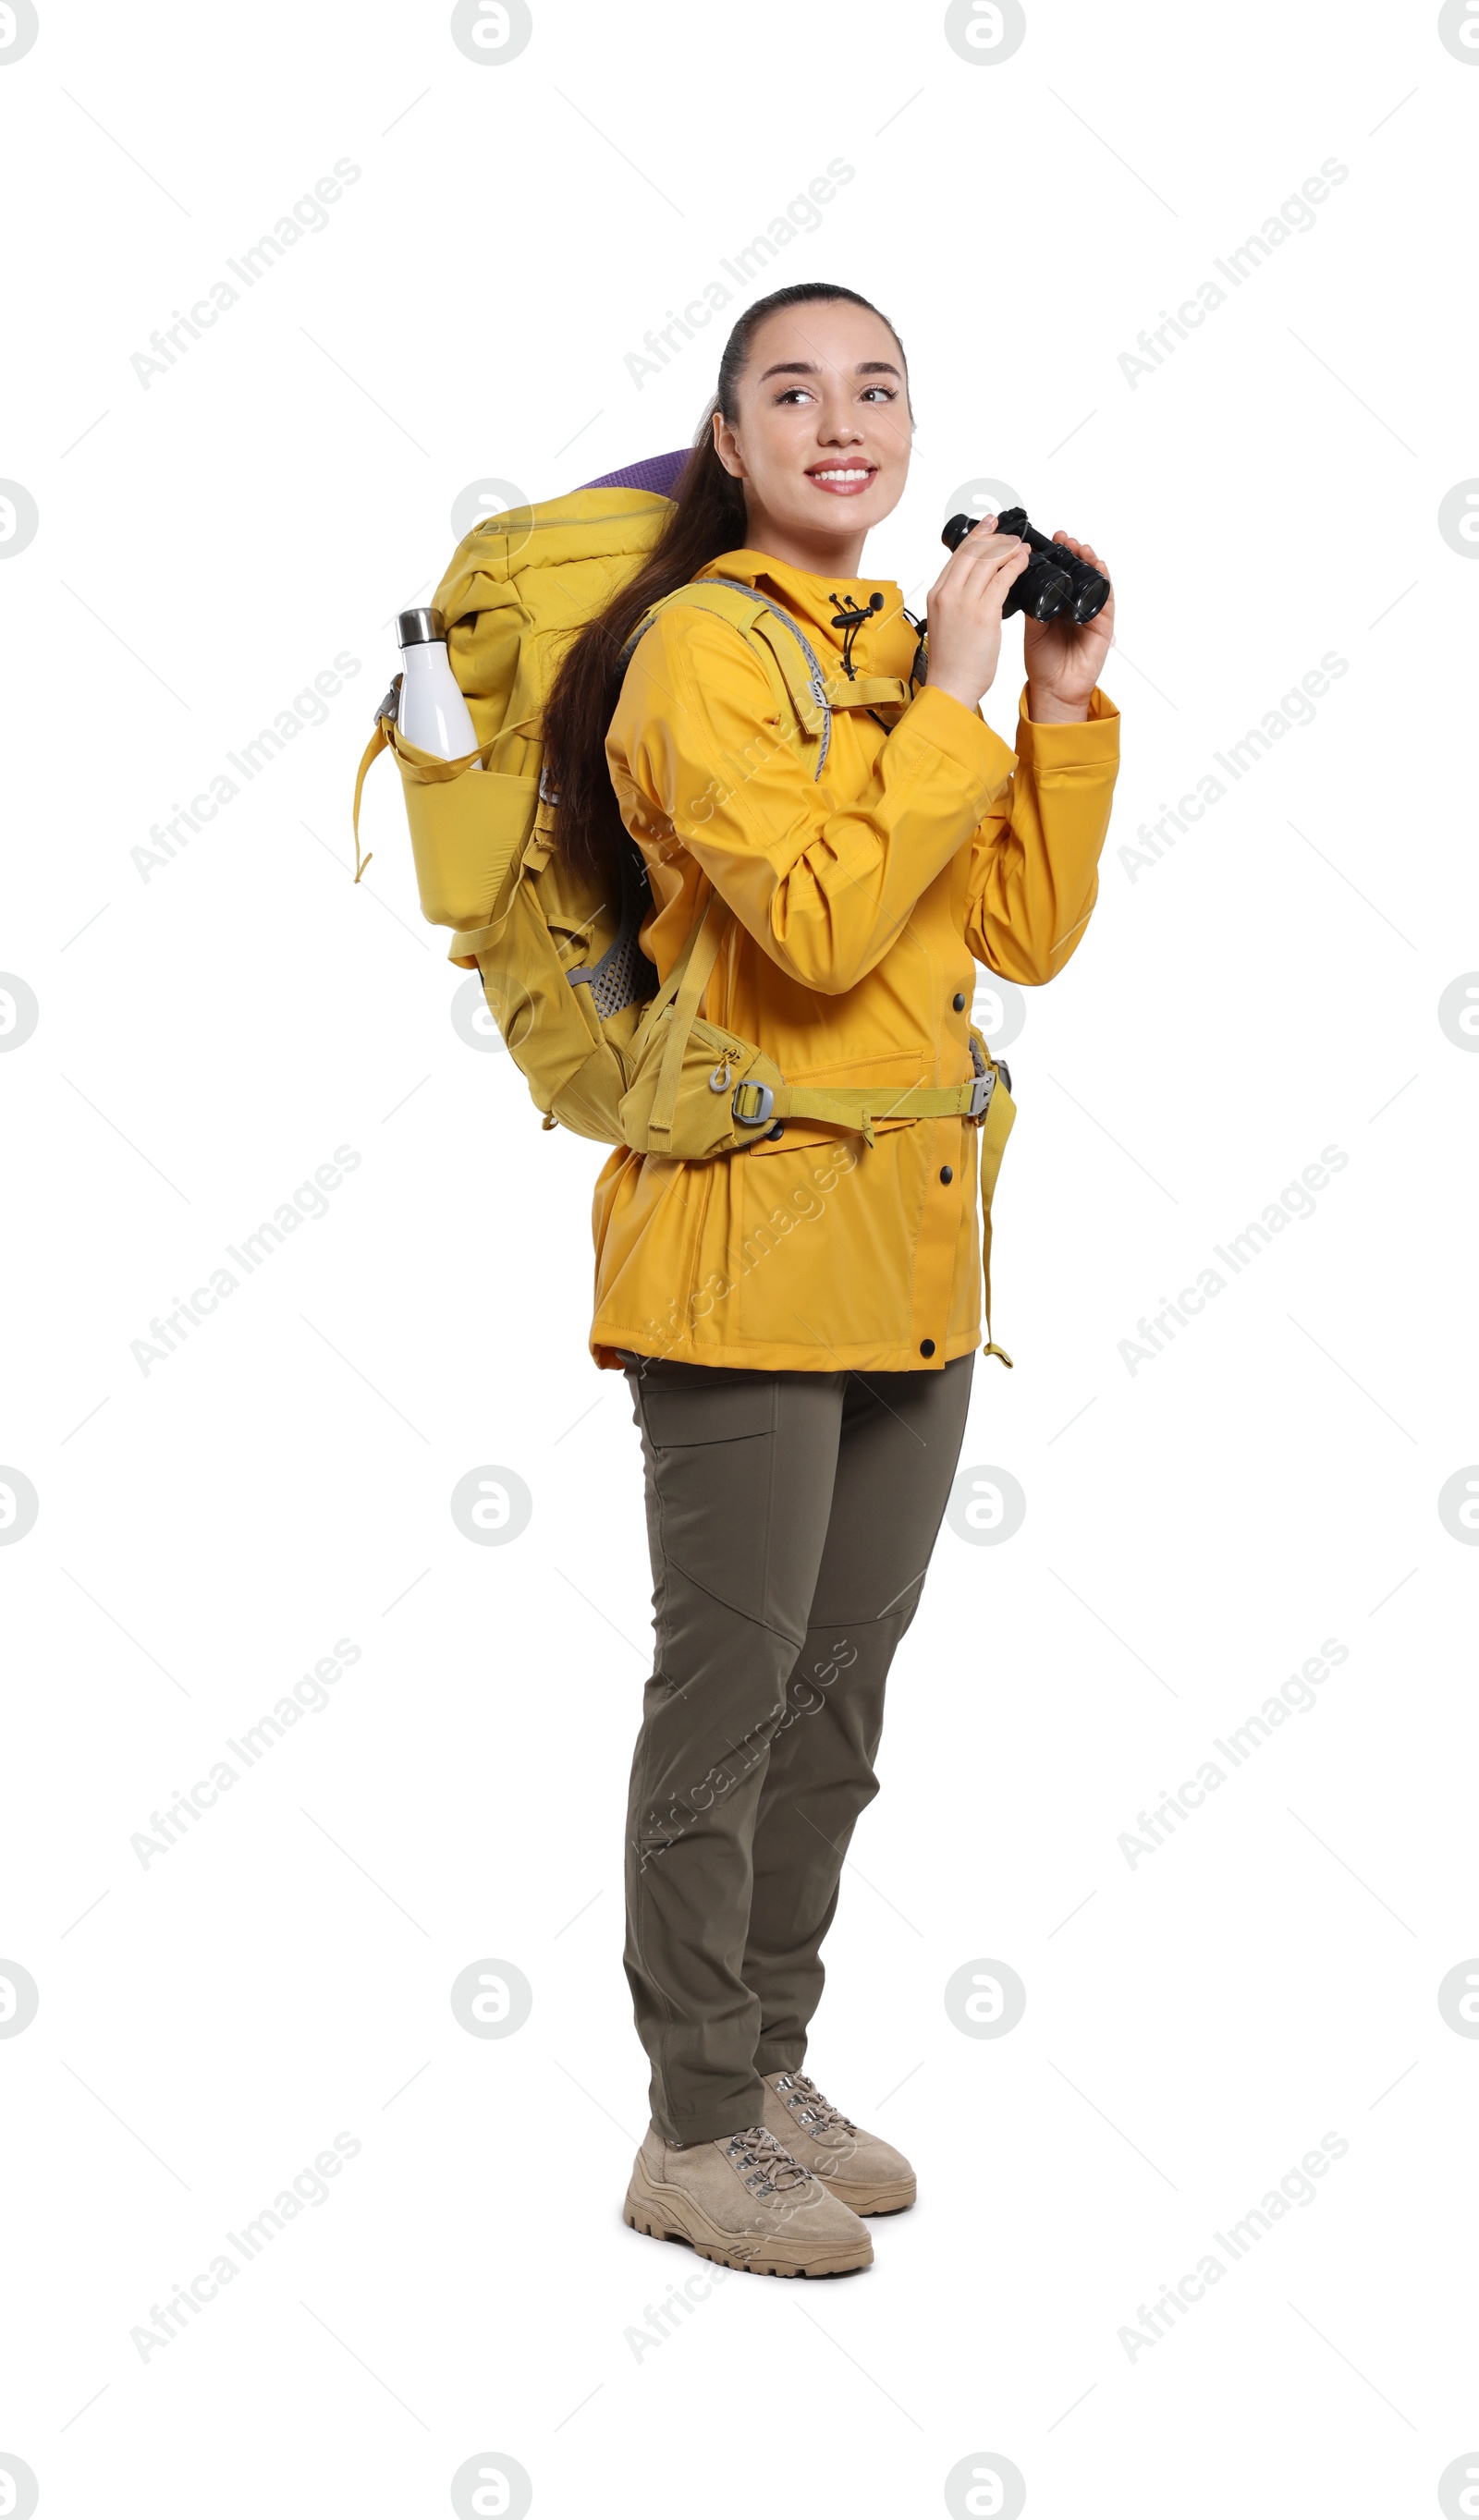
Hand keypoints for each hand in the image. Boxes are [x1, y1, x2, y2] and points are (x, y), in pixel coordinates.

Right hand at [923, 516, 1031, 711]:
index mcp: (937, 595)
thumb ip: (957, 603)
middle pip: (971, 552)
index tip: (987, 527)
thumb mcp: (947, 623)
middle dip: (992, 536)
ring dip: (1007, 549)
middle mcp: (948, 594)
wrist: (950, 685)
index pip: (956, 557)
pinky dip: (1015, 565)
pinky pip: (1002, 579)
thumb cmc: (950, 661)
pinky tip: (1024, 561)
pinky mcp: (983, 613)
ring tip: (1020, 546)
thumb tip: (974, 590)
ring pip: (988, 561)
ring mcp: (965, 602)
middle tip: (1006, 531)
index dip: (975, 538)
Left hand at [1022, 531, 1113, 722]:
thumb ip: (1032, 605)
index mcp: (1058, 604)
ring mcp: (1091, 614)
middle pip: (1079, 571)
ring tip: (1081, 548)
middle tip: (1065, 539)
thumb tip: (1022, 578)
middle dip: (1073, 552)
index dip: (1056, 556)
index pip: (1060, 573)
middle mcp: (1075, 606)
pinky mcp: (1104, 625)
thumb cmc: (1043, 662)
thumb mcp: (1032, 627)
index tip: (1048, 541)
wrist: (1053, 690)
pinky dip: (1104, 581)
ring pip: (1095, 580)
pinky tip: (1099, 568)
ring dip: (1090, 561)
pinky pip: (1107, 599)